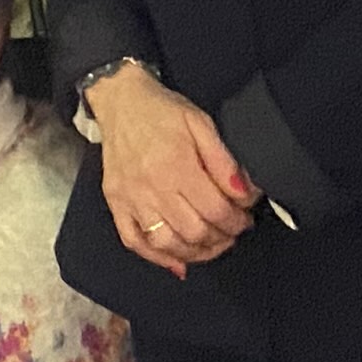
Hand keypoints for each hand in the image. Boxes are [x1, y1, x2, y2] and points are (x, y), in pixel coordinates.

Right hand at [91, 66, 257, 274]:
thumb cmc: (162, 111)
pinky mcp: (116, 204)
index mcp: (176, 165)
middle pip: (195, 232)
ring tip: (212, 244)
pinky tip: (178, 261)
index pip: (215, 211)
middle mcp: (152, 186)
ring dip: (197, 253)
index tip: (244, 217)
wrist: (120, 100)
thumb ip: (224, 161)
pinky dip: (158, 258)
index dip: (237, 221)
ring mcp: (131, 198)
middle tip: (232, 230)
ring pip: (168, 244)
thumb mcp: (201, 123)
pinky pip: (134, 242)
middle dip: (222, 238)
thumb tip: (245, 194)